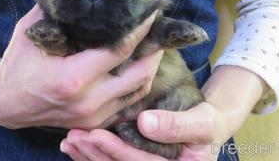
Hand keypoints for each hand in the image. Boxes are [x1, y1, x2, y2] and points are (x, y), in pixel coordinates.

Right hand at [0, 4, 162, 129]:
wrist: (4, 105)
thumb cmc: (16, 65)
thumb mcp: (30, 32)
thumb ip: (54, 10)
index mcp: (73, 78)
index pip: (120, 50)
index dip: (141, 30)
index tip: (152, 12)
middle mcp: (88, 101)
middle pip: (139, 74)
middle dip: (155, 50)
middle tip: (159, 31)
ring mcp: (92, 116)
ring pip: (138, 92)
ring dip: (149, 68)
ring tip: (152, 47)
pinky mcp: (94, 123)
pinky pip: (127, 104)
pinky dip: (136, 85)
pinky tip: (137, 68)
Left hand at [61, 66, 268, 160]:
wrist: (207, 124)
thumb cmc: (208, 122)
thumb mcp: (201, 122)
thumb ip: (177, 125)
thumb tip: (145, 123)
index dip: (116, 151)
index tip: (94, 134)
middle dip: (95, 154)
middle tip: (75, 135)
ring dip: (88, 156)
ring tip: (70, 140)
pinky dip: (91, 154)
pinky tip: (74, 145)